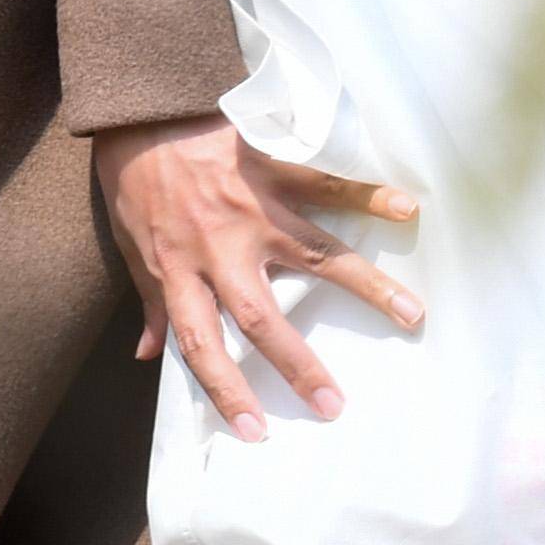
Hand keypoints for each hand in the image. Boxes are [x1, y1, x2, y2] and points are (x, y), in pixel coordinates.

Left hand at [92, 111, 421, 436]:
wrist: (139, 113)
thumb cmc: (135, 186)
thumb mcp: (132, 249)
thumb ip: (152, 303)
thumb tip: (149, 356)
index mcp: (180, 272)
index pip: (200, 346)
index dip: (224, 391)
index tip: (255, 431)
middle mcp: (218, 248)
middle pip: (262, 317)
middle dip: (298, 365)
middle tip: (334, 404)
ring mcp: (250, 208)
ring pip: (315, 255)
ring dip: (367, 287)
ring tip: (412, 316)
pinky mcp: (271, 168)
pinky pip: (325, 183)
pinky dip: (366, 194)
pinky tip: (406, 208)